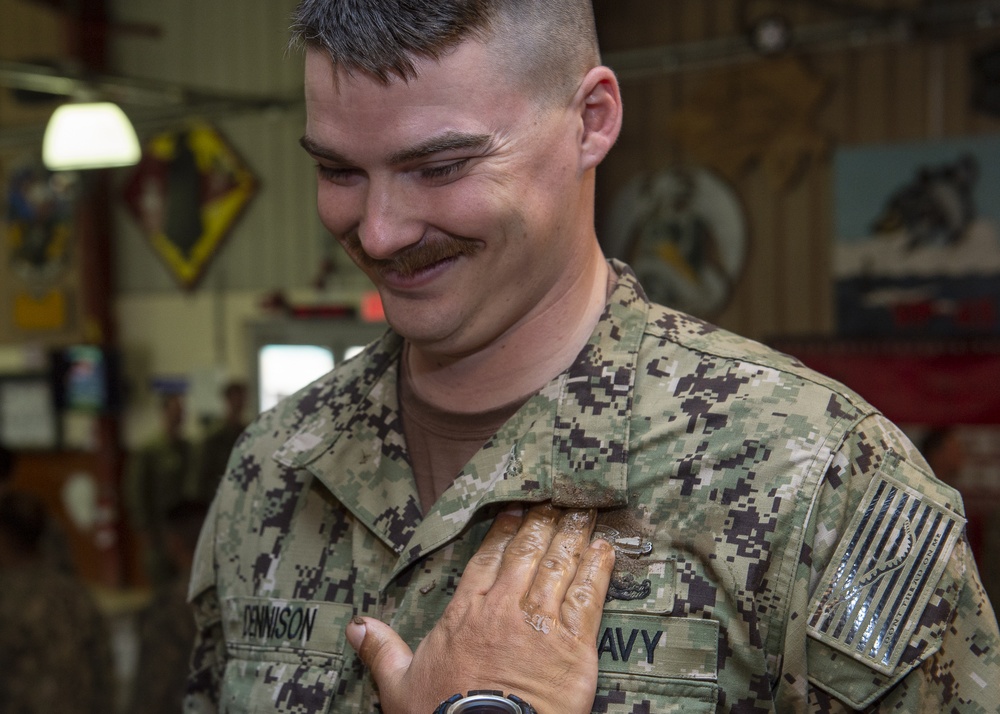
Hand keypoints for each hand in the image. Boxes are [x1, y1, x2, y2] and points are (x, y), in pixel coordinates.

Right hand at [345, 503, 614, 713]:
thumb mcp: (399, 684)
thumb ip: (382, 649)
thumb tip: (356, 625)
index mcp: (466, 612)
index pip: (488, 558)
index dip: (504, 530)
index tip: (516, 509)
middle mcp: (504, 609)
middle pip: (527, 552)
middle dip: (544, 522)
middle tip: (557, 499)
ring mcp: (540, 624)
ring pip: (559, 566)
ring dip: (574, 535)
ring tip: (586, 512)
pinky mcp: (572, 646)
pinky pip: (588, 598)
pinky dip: (597, 571)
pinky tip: (605, 550)